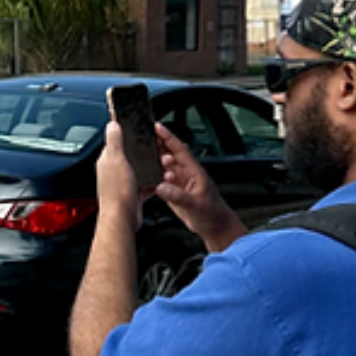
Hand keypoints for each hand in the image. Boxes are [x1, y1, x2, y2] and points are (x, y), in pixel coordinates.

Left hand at [96, 120, 152, 231]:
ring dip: (148, 166)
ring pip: (138, 170)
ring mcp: (123, 183)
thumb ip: (114, 141)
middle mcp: (113, 172)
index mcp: (107, 161)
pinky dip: (152, 182)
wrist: (123, 218)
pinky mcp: (133, 194)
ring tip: (159, 162)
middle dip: (140, 152)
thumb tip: (112, 124)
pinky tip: (159, 180)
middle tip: (152, 147)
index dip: (124, 134)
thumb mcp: (116, 160)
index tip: (134, 129)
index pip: (114, 142)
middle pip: (129, 156)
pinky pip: (145, 184)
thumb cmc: (117, 192)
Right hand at [154, 123, 246, 251]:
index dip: (168, 137)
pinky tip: (144, 174)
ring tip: (141, 154)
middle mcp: (186, 174)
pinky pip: (161, 180)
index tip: (157, 127)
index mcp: (194, 172)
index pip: (179, 150)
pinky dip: (153, 176)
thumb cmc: (211, 215)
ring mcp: (179, 183)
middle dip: (158, 144)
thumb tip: (160, 186)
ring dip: (154, 160)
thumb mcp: (194, 204)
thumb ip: (177, 195)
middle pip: (170, 154)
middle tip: (143, 137)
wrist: (215, 228)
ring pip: (164, 166)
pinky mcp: (174, 192)